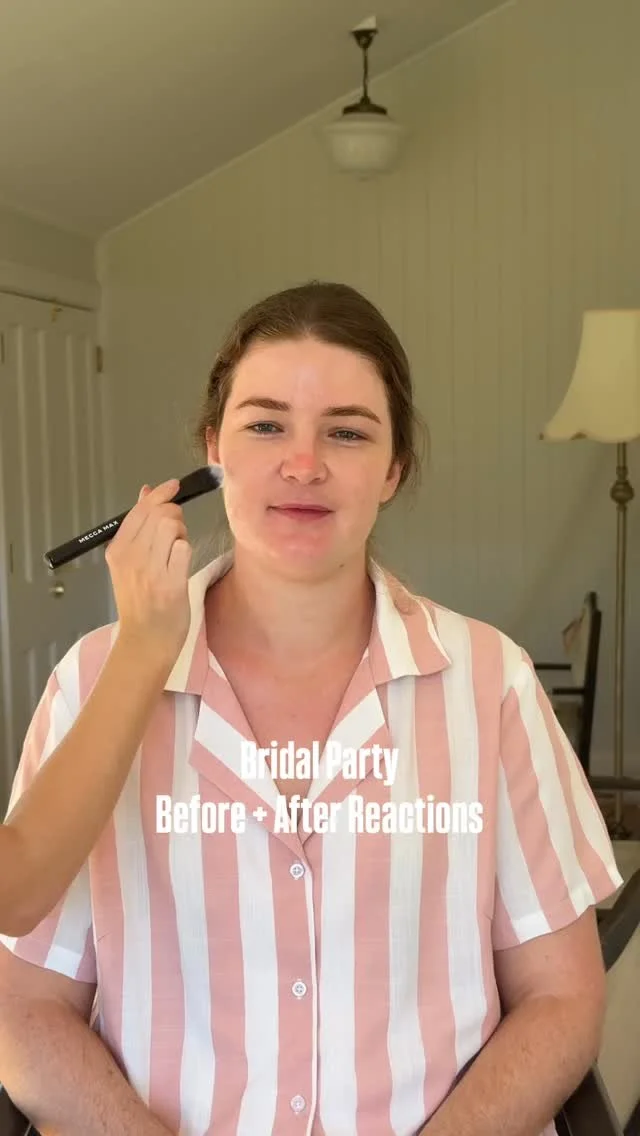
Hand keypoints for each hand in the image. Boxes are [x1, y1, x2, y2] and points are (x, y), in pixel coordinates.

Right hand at [105, 478, 192, 662]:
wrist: (146, 639)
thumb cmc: (140, 599)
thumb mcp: (130, 560)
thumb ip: (139, 525)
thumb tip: (146, 491)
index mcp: (117, 550)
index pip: (140, 510)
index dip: (160, 494)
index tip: (173, 485)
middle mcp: (130, 557)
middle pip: (159, 515)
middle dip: (174, 516)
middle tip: (176, 534)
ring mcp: (149, 570)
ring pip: (172, 528)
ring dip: (181, 534)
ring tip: (176, 552)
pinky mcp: (169, 583)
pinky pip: (184, 549)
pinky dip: (186, 552)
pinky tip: (179, 567)